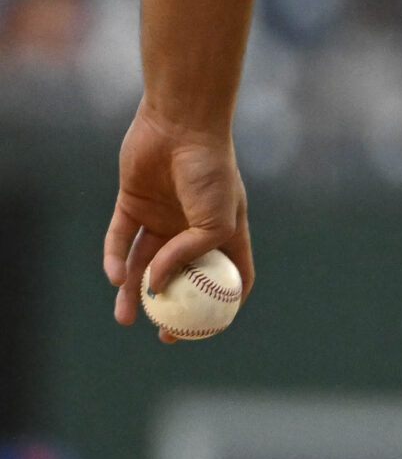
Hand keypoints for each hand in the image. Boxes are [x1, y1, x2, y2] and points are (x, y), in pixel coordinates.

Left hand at [102, 106, 253, 338]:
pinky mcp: (131, 204)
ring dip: (134, 292)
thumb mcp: (217, 222)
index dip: (221, 305)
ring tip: (126, 317)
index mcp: (224, 233)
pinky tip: (116, 278)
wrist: (181, 127)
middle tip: (161, 332)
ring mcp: (161, 217)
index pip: (229, 277)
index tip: (204, 329)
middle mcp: (192, 228)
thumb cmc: (212, 172)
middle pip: (180, 277)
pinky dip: (116, 259)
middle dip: (170, 307)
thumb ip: (188, 255)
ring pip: (144, 263)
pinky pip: (120, 238)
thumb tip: (156, 284)